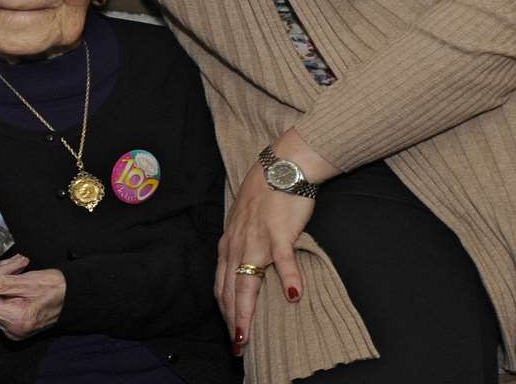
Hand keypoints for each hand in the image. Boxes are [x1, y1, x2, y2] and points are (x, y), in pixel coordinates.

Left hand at [0, 256, 62, 340]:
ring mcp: (10, 330)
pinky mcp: (12, 326)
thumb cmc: (54, 287)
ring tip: (18, 267)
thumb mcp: (26, 280)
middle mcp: (10, 329)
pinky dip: (3, 289)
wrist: (73, 298)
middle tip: (8, 265)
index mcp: (14, 319)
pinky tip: (16, 276)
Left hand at [217, 164, 311, 352]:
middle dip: (232, 322)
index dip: (225, 313)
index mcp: (228, 246)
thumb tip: (244, 272)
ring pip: (248, 282)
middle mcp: (237, 246)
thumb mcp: (243, 226)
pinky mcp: (279, 232)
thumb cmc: (264, 198)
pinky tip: (293, 296)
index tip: (230, 334)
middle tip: (238, 346)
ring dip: (247, 312)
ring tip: (249, 335)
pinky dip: (288, 278)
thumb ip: (242, 249)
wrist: (279, 169)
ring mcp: (257, 240)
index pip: (221, 287)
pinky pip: (283, 259)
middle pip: (231, 291)